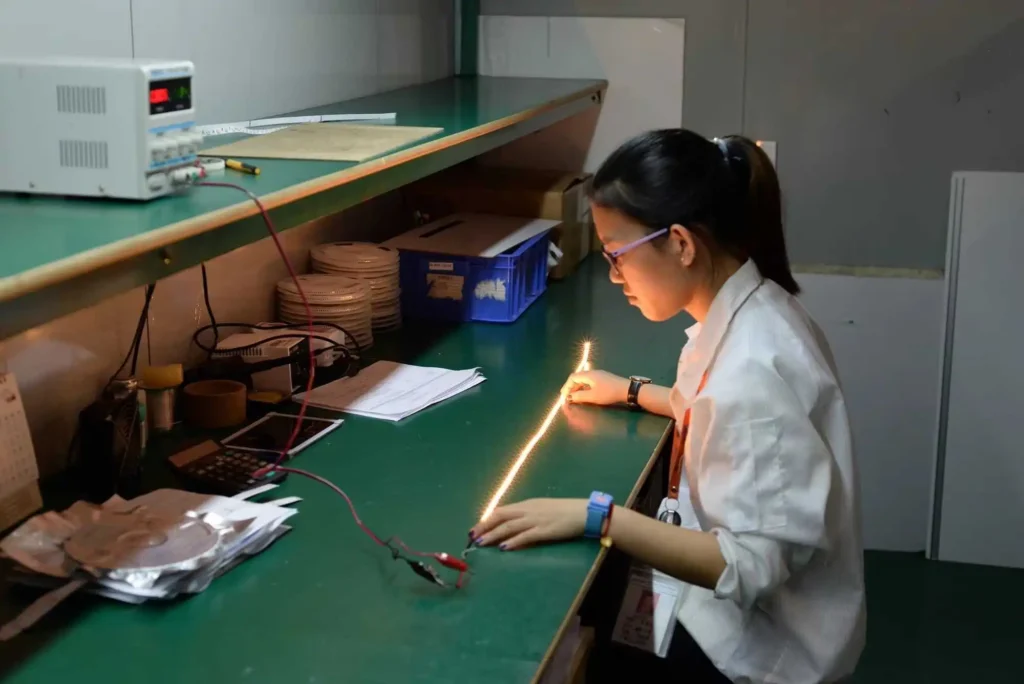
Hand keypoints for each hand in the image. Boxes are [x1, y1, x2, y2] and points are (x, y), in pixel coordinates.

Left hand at [470, 498, 586, 550]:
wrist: (584, 513)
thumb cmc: (564, 511)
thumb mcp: (542, 509)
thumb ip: (528, 515)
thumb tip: (512, 526)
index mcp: (527, 504)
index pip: (502, 510)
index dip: (487, 519)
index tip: (476, 528)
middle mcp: (528, 510)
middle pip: (501, 516)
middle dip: (485, 526)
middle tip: (472, 537)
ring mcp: (536, 520)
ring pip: (509, 526)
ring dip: (493, 535)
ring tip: (481, 543)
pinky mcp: (544, 531)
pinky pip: (525, 536)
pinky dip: (513, 541)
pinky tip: (504, 547)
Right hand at [561, 370, 628, 405]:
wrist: (627, 390)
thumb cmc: (609, 393)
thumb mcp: (592, 396)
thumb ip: (579, 396)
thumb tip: (569, 397)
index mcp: (589, 375)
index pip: (573, 377)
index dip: (567, 386)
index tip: (564, 395)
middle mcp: (593, 372)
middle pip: (578, 378)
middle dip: (571, 387)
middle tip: (568, 397)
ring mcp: (599, 375)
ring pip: (584, 380)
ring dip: (578, 388)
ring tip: (576, 397)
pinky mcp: (604, 379)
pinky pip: (590, 382)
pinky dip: (585, 388)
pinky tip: (586, 394)